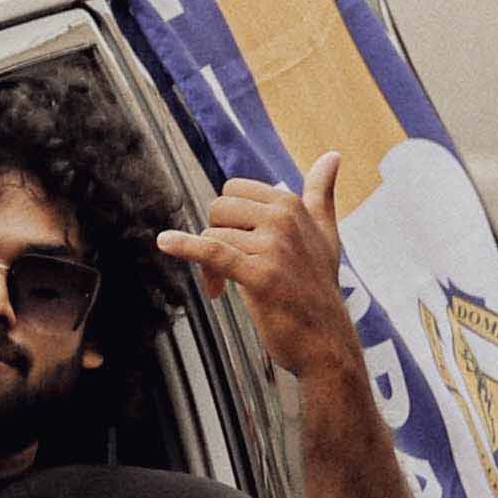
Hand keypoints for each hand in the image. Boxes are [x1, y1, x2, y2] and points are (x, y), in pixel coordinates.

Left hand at [162, 151, 363, 383]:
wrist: (325, 342)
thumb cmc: (318, 288)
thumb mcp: (326, 234)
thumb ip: (321, 193)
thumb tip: (332, 154)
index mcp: (292, 204)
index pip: (233, 192)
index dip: (228, 219)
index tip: (238, 246)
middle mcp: (284, 219)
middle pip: (219, 209)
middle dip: (215, 237)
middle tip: (225, 273)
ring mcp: (274, 246)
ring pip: (213, 234)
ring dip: (209, 267)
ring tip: (224, 289)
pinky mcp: (260, 275)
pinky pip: (213, 252)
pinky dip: (186, 246)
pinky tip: (165, 242)